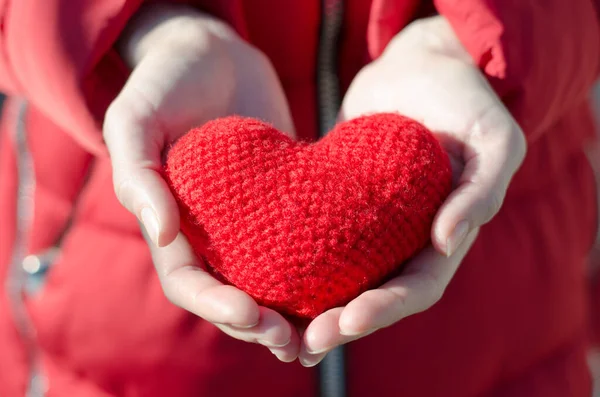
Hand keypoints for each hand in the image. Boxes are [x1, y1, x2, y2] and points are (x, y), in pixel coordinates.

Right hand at [103, 4, 298, 360]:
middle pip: (229, 293)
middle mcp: (208, 231)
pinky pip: (298, 242)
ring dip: (291, 312)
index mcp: (170, 222)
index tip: (252, 315)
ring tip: (324, 333)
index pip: (188, 281)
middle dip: (258, 324)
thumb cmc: (165, 81)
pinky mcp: (280, 201)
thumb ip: (137, 173)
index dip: (215, 305)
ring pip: (267, 279)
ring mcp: (245, 219)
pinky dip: (317, 269)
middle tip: (293, 343)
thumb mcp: (136, 117)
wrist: (212, 53)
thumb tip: (159, 234)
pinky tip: (346, 284)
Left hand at [299, 16, 525, 365]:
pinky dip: (297, 262)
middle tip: (303, 343)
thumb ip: (481, 190)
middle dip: (342, 322)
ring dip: (315, 306)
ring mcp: (372, 223)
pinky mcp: (340, 202)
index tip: (347, 323)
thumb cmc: (465, 98)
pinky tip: (265, 277)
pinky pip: (318, 238)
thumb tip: (447, 241)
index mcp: (445, 234)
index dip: (385, 310)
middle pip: (375, 294)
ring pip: (343, 276)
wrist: (420, 67)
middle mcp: (407, 238)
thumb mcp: (493, 139)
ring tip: (278, 330)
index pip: (417, 287)